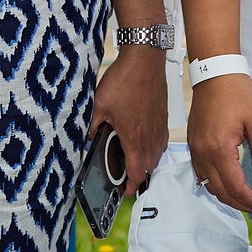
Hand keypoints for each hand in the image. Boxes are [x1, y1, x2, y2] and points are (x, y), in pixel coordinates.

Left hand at [91, 44, 169, 194]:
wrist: (145, 60)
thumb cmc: (124, 80)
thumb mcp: (99, 104)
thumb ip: (93, 126)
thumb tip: (87, 140)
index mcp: (134, 138)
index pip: (135, 173)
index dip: (129, 186)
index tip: (123, 191)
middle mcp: (150, 137)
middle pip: (148, 168)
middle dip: (137, 176)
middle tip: (125, 177)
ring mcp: (160, 128)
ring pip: (156, 156)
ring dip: (146, 163)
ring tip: (132, 161)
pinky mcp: (164, 118)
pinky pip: (161, 142)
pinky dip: (153, 148)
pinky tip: (143, 140)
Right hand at [185, 70, 251, 215]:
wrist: (214, 71)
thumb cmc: (236, 92)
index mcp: (220, 148)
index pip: (235, 187)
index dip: (251, 201)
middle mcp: (203, 152)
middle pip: (220, 191)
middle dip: (240, 204)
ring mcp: (195, 148)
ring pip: (208, 185)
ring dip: (226, 195)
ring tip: (246, 197)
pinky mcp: (193, 143)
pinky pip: (201, 173)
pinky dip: (215, 183)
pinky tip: (229, 181)